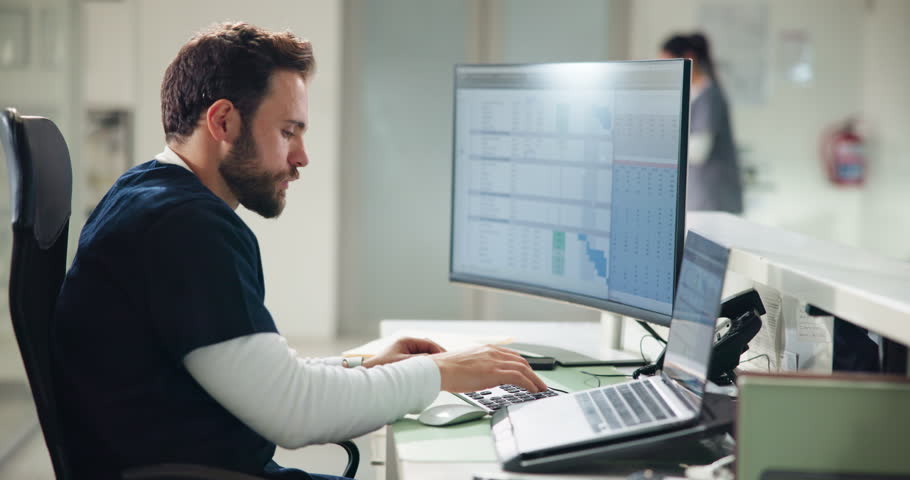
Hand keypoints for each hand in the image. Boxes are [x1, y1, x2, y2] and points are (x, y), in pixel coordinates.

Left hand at [362, 337, 445, 367]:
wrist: (370, 377)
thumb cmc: (384, 369)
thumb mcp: (406, 364)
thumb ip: (422, 361)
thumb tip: (435, 361)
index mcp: (406, 341)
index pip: (428, 343)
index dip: (439, 351)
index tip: (447, 358)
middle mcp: (405, 344)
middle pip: (426, 348)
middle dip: (436, 356)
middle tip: (445, 365)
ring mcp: (403, 352)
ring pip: (422, 355)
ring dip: (429, 362)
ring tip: (437, 370)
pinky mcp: (402, 360)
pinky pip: (417, 361)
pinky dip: (423, 366)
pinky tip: (427, 373)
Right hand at [431, 345, 548, 392]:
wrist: (439, 369)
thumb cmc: (446, 369)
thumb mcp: (464, 363)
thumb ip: (476, 366)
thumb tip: (478, 375)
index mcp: (485, 348)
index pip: (510, 355)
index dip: (522, 365)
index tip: (527, 372)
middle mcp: (493, 352)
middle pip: (520, 361)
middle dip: (532, 372)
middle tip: (538, 382)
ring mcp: (495, 361)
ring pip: (524, 369)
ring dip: (535, 380)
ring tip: (540, 388)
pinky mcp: (495, 372)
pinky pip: (519, 377)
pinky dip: (530, 384)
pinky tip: (533, 390)